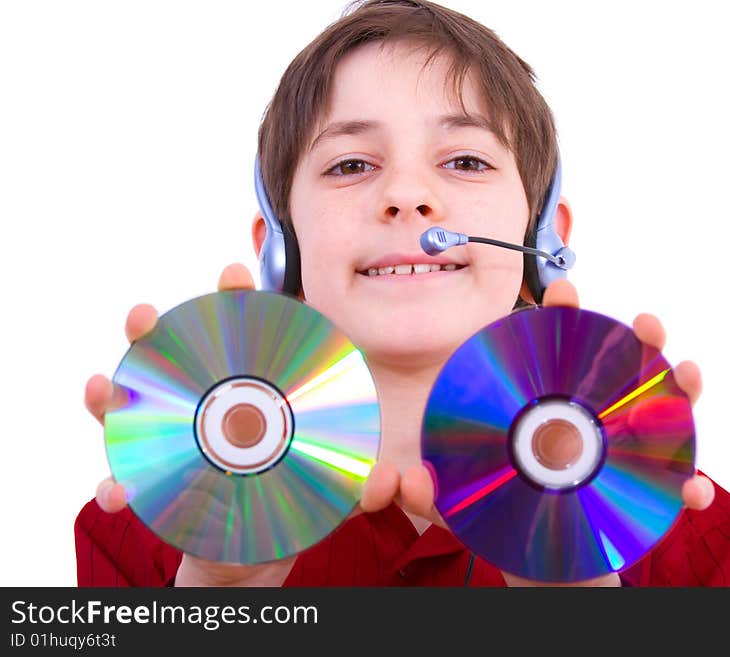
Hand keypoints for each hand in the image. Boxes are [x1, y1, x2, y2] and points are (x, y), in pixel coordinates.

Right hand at [84, 264, 400, 585]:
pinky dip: (114, 486)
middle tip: (145, 317)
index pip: (243, 336)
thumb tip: (388, 481)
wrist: (254, 552)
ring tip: (106, 389)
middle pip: (173, 358)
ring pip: (131, 410)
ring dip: (112, 396)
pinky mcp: (152, 486)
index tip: (234, 274)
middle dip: (153, 330)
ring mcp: (170, 443)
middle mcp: (202, 409)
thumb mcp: (330, 492)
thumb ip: (357, 485)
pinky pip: (122, 482)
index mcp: (249, 393)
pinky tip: (116, 491)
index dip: (236, 300)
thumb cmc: (292, 501)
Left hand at [400, 279, 713, 585]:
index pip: (559, 349)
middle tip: (644, 325)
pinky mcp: (648, 492)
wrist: (538, 559)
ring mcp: (626, 451)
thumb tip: (408, 481)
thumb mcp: (462, 502)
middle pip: (624, 367)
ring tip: (688, 375)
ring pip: (665, 412)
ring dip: (682, 390)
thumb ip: (434, 493)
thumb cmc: (500, 513)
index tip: (561, 291)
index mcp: (548, 404)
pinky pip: (679, 487)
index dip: (563, 314)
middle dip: (640, 338)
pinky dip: (691, 487)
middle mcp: (594, 418)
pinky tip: (693, 489)